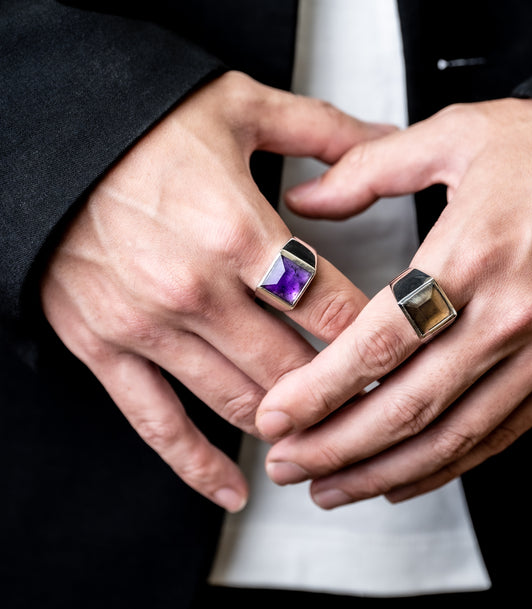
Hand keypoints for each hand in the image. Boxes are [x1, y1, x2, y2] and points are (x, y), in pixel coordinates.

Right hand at [41, 71, 390, 510]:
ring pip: (240, 403)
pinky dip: (199, 466)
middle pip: (294, 370)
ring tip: (321, 437)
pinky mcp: (105, 350)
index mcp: (238, 231)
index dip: (378, 340)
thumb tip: (387, 138)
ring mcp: (149, 329)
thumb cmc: (141, 123)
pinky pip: (158, 425)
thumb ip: (323, 131)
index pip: (333, 310)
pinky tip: (235, 490)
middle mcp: (196, 290)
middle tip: (371, 403)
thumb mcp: (240, 108)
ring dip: (288, 427)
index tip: (401, 356)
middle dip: (340, 393)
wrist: (44, 138)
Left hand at [256, 98, 531, 507]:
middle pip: (407, 404)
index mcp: (472, 253)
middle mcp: (506, 316)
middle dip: (336, 446)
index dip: (322, 389)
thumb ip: (373, 166)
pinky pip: (495, 437)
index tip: (277, 414)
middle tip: (284, 465)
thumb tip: (308, 200)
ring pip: (449, 437)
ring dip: (381, 473)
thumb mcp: (464, 134)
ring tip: (328, 490)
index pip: (380, 341)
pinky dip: (443, 469)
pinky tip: (399, 482)